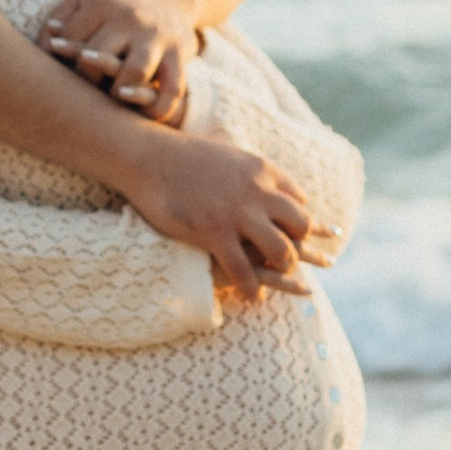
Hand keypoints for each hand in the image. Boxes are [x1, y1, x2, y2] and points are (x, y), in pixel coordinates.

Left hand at [39, 0, 197, 125]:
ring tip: (114, 95)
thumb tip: (45, 45)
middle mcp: (131, 16)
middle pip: (96, 56)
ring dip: (120, 90)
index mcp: (103, 0)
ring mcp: (157, 34)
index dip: (61, 57)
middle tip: (83, 86)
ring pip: (135, 71)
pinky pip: (172, 87)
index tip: (58, 67)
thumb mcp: (87, 0)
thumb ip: (62, 18)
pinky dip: (158, 107)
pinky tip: (146, 114)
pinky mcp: (179, 53)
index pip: (72, 37)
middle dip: (85, 78)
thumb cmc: (113, 8)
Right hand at [113, 126, 315, 301]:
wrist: (147, 156)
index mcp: (261, 170)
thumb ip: (245, 169)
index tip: (293, 232)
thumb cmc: (180, 155)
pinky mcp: (214, 234)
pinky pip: (244, 271)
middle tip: (293, 257)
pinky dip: (252, 288)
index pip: (298, 199)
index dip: (298, 219)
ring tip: (278, 275)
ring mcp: (237, 214)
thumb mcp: (225, 154)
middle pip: (300, 224)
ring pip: (281, 250)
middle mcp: (257, 191)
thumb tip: (251, 175)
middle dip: (302, 245)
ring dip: (285, 267)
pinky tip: (252, 295)